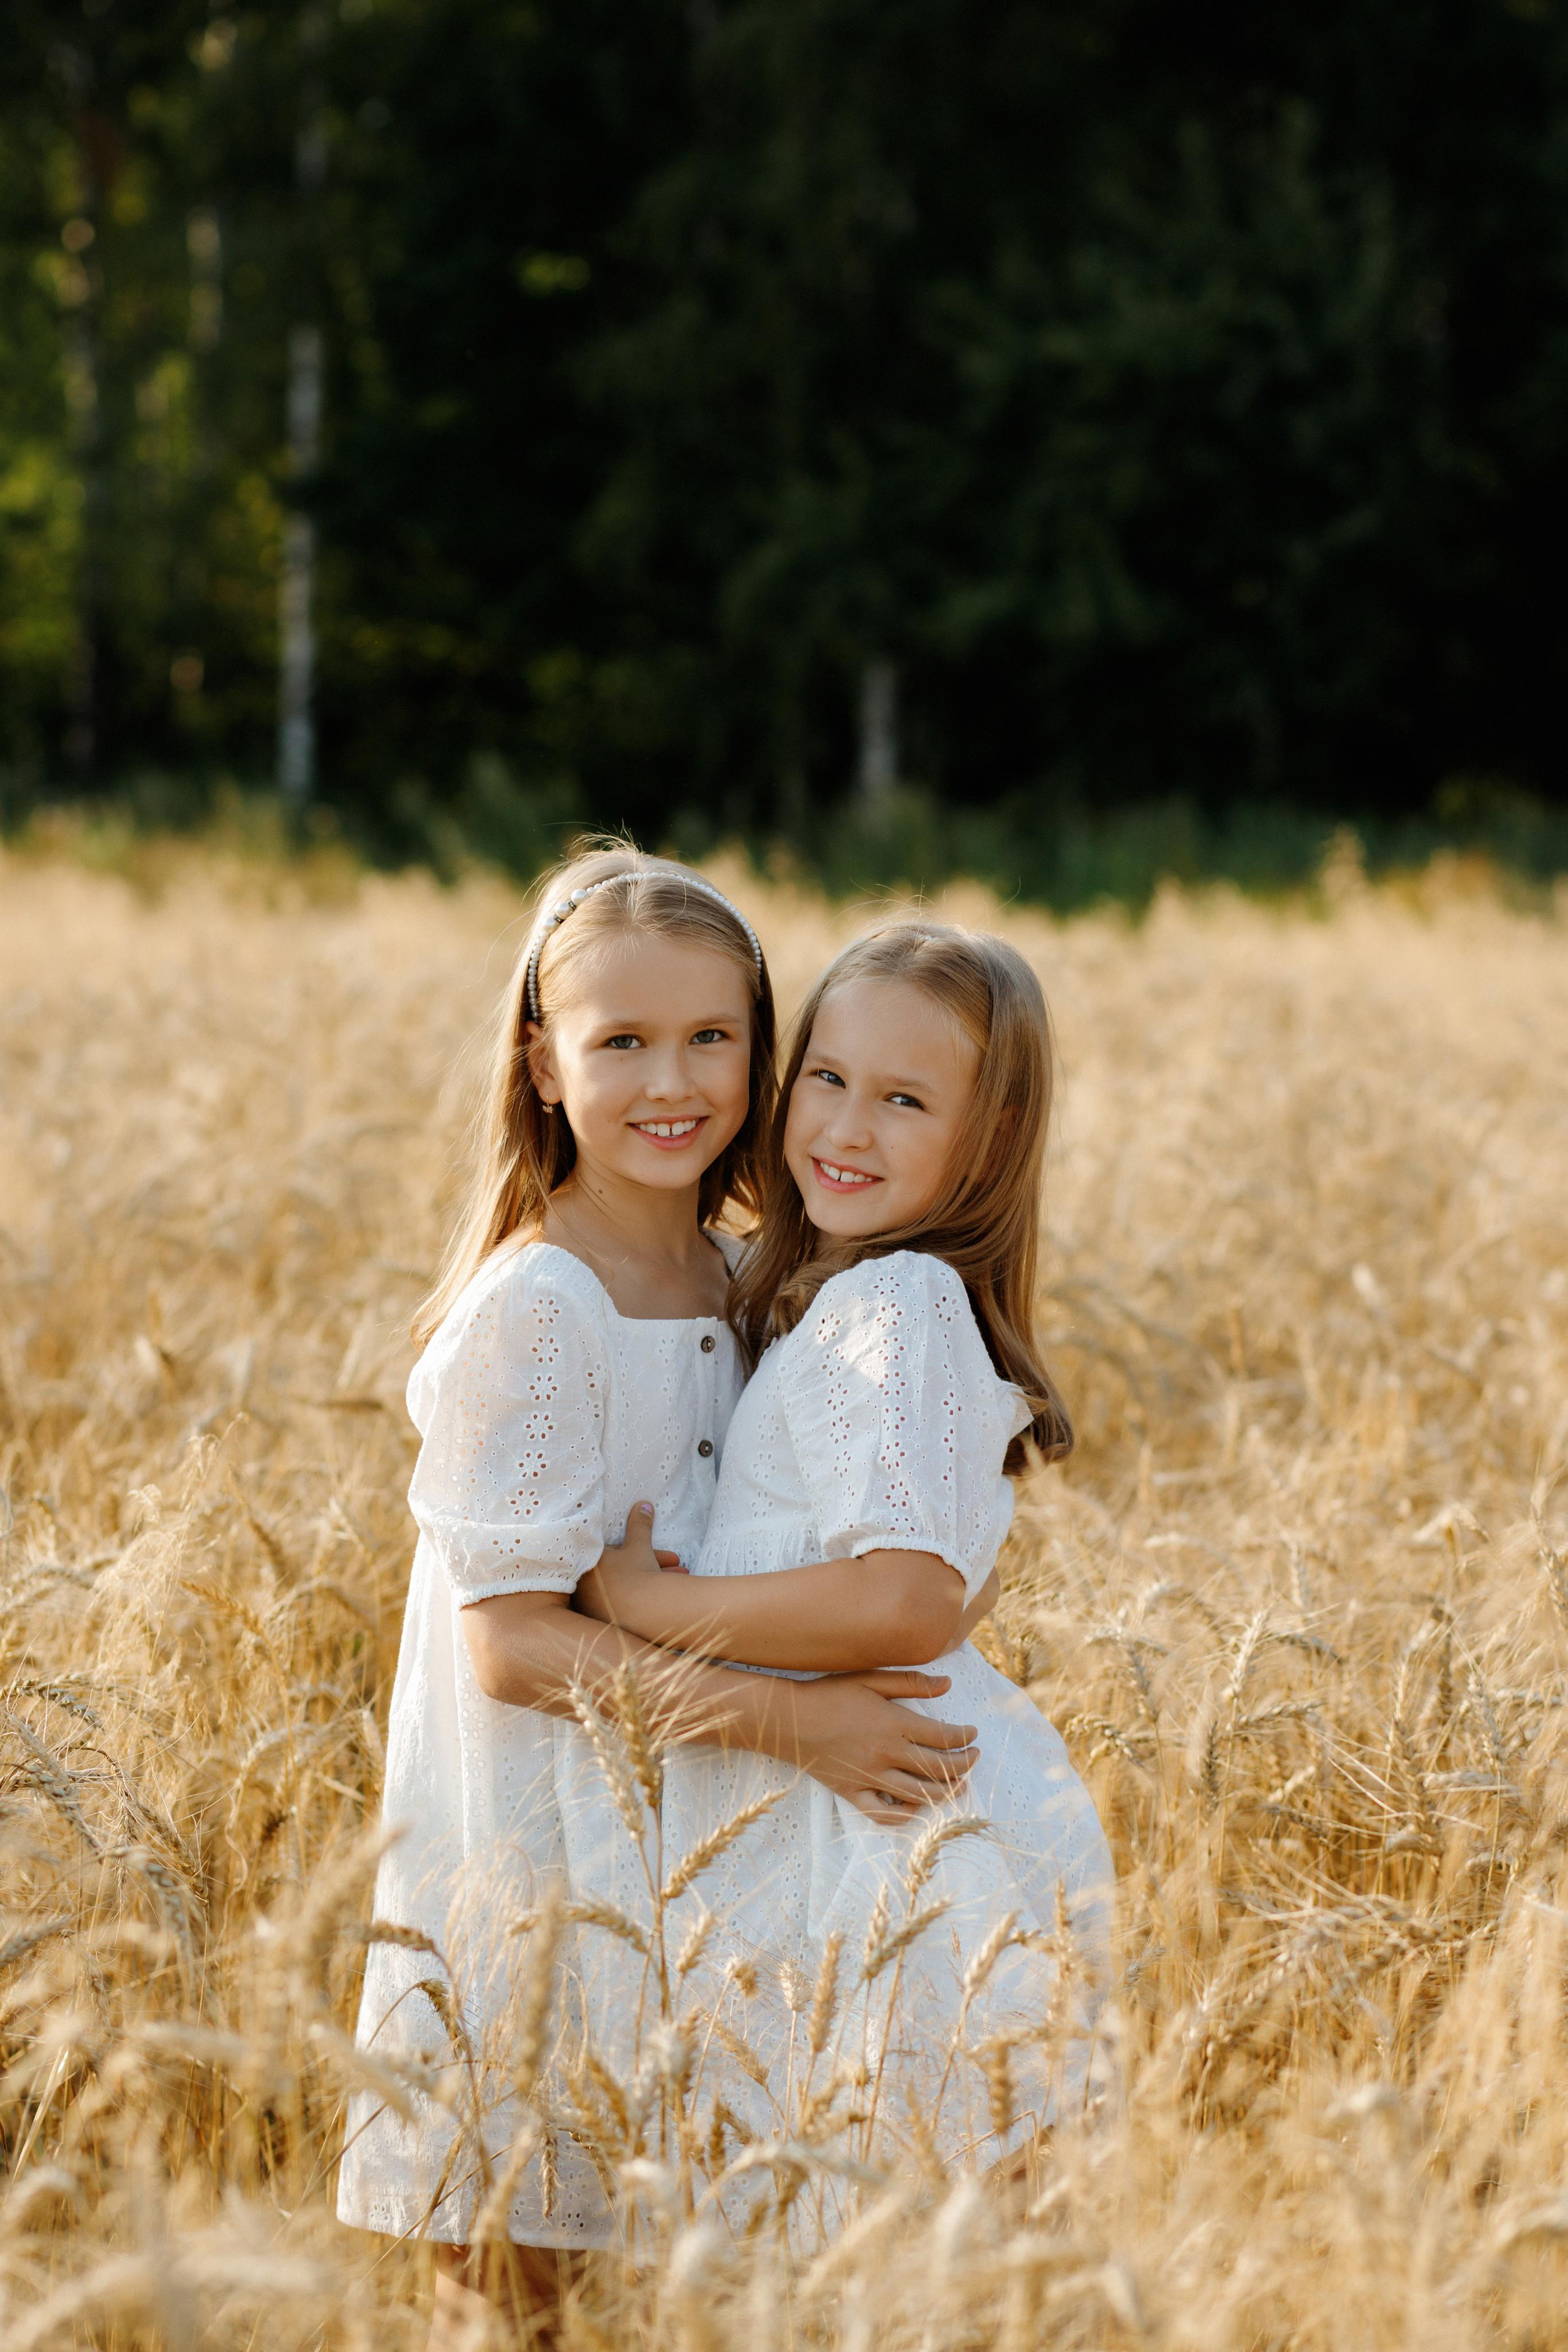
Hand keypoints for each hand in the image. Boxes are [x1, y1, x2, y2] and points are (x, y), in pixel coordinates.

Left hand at [576, 1502, 684, 1622]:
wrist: (644, 1613)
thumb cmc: (635, 1573)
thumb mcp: (638, 1544)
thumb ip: (638, 1525)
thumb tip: (643, 1504)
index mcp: (587, 1564)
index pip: (612, 1551)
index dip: (637, 1548)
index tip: (654, 1551)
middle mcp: (586, 1588)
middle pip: (621, 1571)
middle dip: (651, 1564)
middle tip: (675, 1563)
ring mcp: (594, 1608)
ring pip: (626, 1588)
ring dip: (655, 1580)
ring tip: (682, 1575)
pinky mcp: (606, 1624)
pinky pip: (626, 1605)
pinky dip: (644, 1598)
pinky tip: (665, 1597)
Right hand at [792, 1670, 979, 1827]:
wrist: (790, 1719)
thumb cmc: (831, 1693)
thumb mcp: (871, 1678)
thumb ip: (912, 1683)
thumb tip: (949, 1685)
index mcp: (894, 1724)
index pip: (944, 1737)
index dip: (965, 1737)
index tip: (973, 1733)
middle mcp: (886, 1754)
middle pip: (939, 1768)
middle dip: (965, 1764)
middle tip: (975, 1757)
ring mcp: (870, 1777)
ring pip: (919, 1794)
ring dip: (947, 1791)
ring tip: (960, 1783)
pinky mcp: (852, 1793)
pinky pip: (884, 1813)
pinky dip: (904, 1815)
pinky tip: (917, 1808)